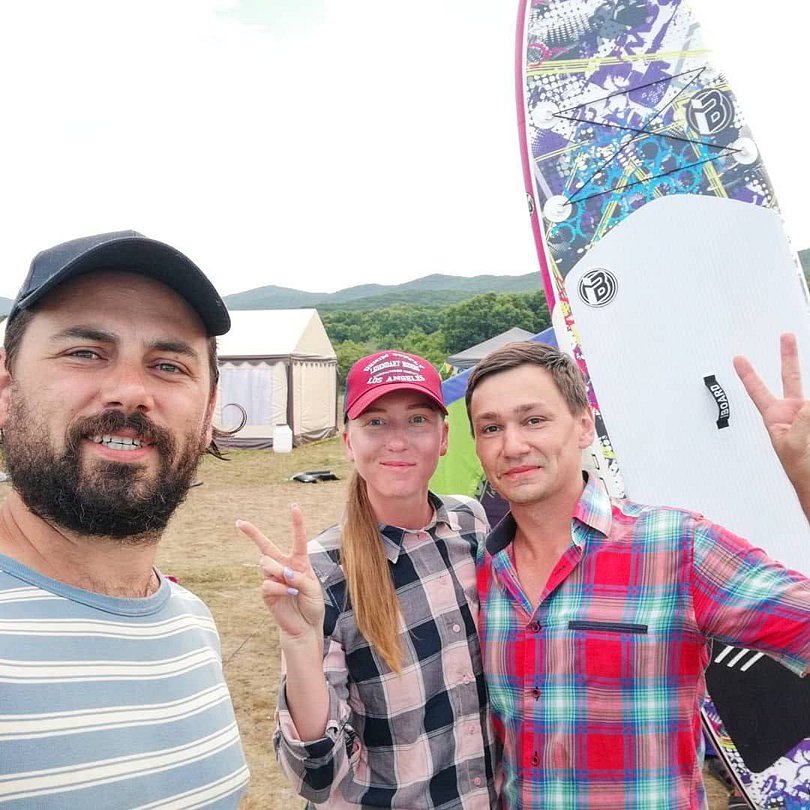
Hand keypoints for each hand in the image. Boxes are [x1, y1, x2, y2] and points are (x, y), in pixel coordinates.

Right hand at [237, 504, 324, 642]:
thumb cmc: (311, 605)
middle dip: (252, 533)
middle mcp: (284, 566)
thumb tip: (283, 573)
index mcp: (299, 561)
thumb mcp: (313, 589)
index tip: (293, 506)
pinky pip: (268, 584)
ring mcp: (273, 579)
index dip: (296, 522)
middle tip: (240, 523)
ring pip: (266, 563)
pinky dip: (281, 588)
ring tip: (291, 583)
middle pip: (265, 545)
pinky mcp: (266, 593)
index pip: (297, 539)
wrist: (305, 627)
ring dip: (279, 571)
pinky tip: (290, 594)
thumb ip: (299, 578)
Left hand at [734, 333, 809, 504]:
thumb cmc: (802, 469)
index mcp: (777, 418)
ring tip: (804, 431)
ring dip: (808, 404)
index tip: (737, 358)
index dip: (748, 375)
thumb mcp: (794, 443)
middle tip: (786, 336)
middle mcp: (795, 411)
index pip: (758, 391)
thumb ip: (803, 419)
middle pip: (791, 377)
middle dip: (789, 356)